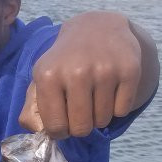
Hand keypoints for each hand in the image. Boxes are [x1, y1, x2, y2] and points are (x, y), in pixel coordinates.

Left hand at [21, 12, 150, 137]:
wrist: (96, 28)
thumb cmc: (64, 60)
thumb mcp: (41, 76)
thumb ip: (32, 106)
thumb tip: (37, 131)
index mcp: (48, 76)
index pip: (55, 125)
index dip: (60, 132)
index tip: (63, 127)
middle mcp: (76, 72)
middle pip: (81, 127)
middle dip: (80, 128)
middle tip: (79, 115)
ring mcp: (105, 70)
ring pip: (102, 120)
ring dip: (98, 117)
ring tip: (93, 99)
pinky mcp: (129, 70)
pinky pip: (122, 110)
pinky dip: (116, 109)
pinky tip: (109, 92)